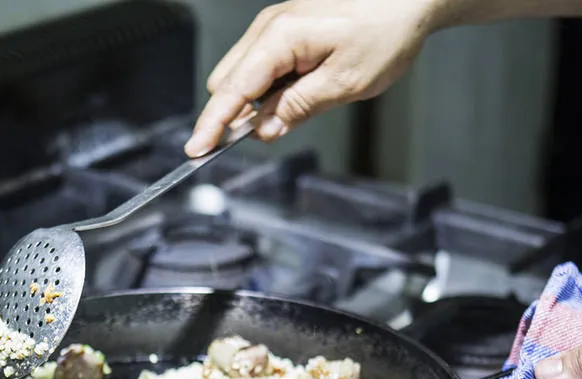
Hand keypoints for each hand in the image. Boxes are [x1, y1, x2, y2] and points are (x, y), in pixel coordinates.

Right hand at [184, 0, 438, 156]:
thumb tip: (264, 129)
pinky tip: (303, 90)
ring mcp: (276, 26)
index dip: (212, 124)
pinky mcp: (287, 29)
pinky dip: (271, 86)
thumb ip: (298, 108)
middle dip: (237, 114)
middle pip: (228, 82)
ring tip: (304, 103)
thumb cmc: (385, 30)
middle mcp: (270, 28)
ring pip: (243, 74)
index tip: (196, 149)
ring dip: (258, 101)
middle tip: (272, 131)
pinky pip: (262, 65)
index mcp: (280, 37)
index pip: (232, 90)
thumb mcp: (345, 83)